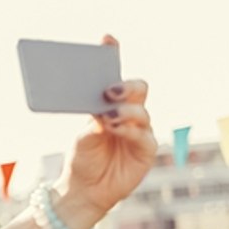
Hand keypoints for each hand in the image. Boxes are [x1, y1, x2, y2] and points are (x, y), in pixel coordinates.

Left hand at [54, 35, 156, 224]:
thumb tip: (100, 104)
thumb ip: (93, 118)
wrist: (83, 189)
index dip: (113, 55)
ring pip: (142, 111)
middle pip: (138, 89)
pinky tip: (115, 128)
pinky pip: (143, 135)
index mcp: (110, 104)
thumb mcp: (82, 135)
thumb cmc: (82, 157)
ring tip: (107, 116)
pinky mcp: (146, 150)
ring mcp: (140, 130)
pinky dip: (129, 130)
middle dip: (126, 86)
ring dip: (125, 111)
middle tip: (109, 90)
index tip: (107, 39)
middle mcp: (129, 113)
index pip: (115, 75)